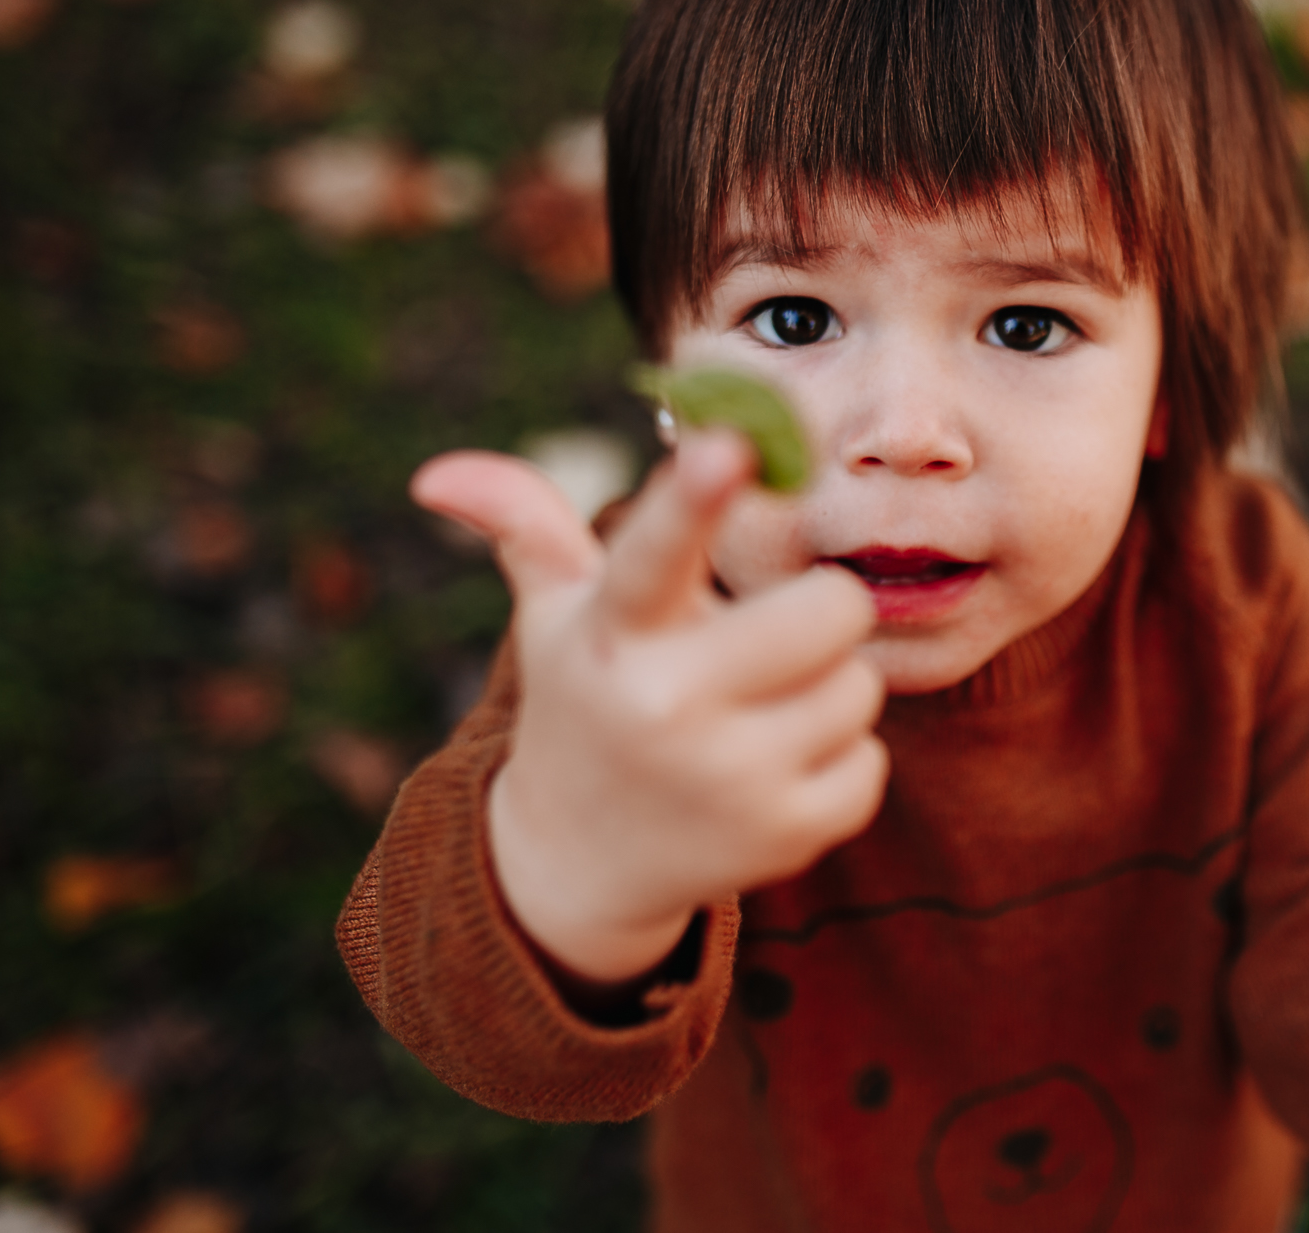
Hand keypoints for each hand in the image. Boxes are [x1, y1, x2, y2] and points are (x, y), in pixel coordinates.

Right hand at [411, 432, 887, 984]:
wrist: (580, 862)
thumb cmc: (590, 700)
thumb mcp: (558, 615)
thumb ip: (526, 526)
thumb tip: (438, 473)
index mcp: (616, 631)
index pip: (655, 552)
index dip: (692, 497)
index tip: (726, 446)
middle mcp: (666, 705)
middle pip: (832, 608)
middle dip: (817, 610)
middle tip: (773, 636)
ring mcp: (729, 779)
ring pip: (860, 686)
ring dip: (824, 690)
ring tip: (756, 712)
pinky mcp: (784, 837)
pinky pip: (870, 764)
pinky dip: (836, 764)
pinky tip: (772, 774)